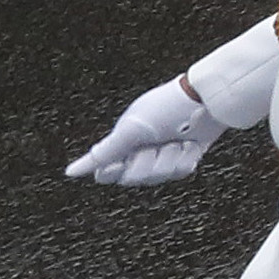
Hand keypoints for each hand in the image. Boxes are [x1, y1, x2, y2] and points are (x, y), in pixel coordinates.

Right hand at [67, 77, 219, 186]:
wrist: (208, 99)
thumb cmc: (167, 106)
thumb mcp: (131, 129)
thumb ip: (103, 153)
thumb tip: (70, 172)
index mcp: (124, 142)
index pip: (106, 173)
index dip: (113, 171)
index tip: (124, 160)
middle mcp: (142, 150)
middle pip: (134, 179)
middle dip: (148, 163)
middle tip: (158, 144)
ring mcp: (165, 154)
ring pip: (160, 177)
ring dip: (170, 158)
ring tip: (178, 140)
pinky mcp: (186, 156)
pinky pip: (182, 171)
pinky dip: (186, 158)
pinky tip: (191, 143)